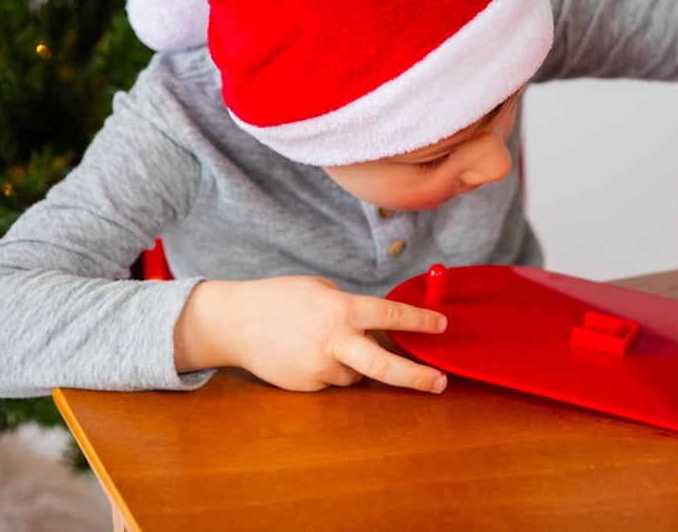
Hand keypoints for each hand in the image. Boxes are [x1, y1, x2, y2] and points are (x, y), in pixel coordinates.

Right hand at [174, 276, 447, 392]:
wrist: (235, 323)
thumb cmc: (281, 299)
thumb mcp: (322, 291)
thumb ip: (353, 309)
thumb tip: (385, 329)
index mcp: (341, 310)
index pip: (391, 316)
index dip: (421, 322)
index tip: (442, 326)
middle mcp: (334, 342)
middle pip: (386, 367)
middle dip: (417, 377)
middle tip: (441, 383)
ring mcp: (320, 368)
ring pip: (356, 373)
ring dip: (354, 362)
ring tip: (322, 341)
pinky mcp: (307, 386)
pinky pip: (333, 381)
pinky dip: (330, 369)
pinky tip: (306, 352)